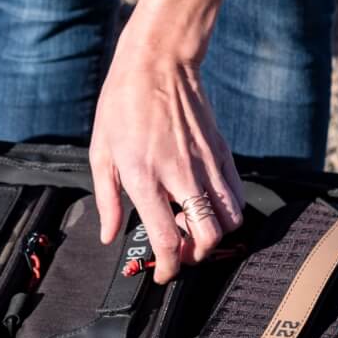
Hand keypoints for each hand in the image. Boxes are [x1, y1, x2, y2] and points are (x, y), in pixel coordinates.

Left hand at [90, 17, 243, 282]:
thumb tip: (109, 236)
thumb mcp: (100, 152)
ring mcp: (206, 163)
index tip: (164, 275)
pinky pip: (236, 194)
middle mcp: (180, 175)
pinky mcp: (222, 151)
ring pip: (230, 219)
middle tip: (180, 251)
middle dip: (197, 256)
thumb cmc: (121, 104)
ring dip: (213, 234)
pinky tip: (206, 204)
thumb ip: (107, 199)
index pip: (166, 239)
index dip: (169, 267)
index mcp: (144, 177)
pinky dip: (228, 211)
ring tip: (190, 225)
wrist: (157, 62)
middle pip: (209, 237)